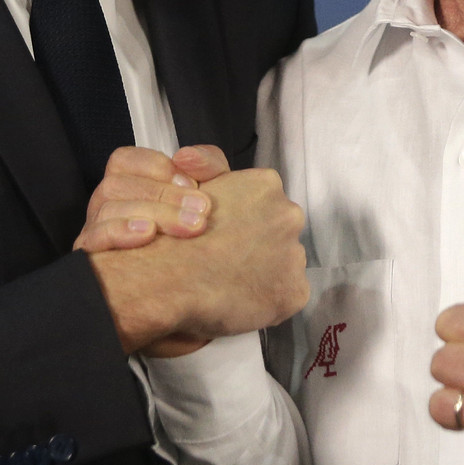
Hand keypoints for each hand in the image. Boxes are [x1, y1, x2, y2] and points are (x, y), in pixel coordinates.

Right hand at [75, 145, 230, 252]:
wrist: (203, 279)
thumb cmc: (198, 228)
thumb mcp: (212, 190)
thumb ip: (206, 165)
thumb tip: (185, 155)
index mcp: (126, 182)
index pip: (124, 160)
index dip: (157, 167)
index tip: (192, 184)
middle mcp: (106, 203)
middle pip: (117, 185)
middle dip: (163, 195)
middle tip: (200, 212)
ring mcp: (96, 230)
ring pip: (108, 209)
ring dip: (151, 213)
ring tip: (186, 227)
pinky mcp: (93, 258)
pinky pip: (93, 239)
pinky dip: (120, 232)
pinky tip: (148, 234)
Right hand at [86, 154, 309, 355]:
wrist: (169, 278)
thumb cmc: (172, 233)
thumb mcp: (190, 182)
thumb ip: (209, 171)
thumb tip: (195, 162)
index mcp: (266, 184)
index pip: (264, 204)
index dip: (243, 222)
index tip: (223, 236)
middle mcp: (289, 215)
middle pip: (278, 231)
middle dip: (259, 244)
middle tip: (225, 261)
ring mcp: (295, 255)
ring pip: (284, 264)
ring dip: (264, 272)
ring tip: (228, 284)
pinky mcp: (294, 291)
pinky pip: (284, 297)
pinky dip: (267, 302)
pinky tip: (239, 302)